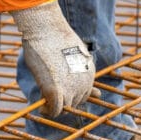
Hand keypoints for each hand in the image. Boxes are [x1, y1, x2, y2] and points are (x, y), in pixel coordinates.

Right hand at [10, 0, 93, 116]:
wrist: (46, 28)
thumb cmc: (56, 39)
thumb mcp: (76, 57)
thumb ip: (84, 77)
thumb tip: (98, 95)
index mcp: (89, 73)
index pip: (84, 94)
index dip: (70, 92)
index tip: (59, 86)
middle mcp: (84, 82)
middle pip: (74, 102)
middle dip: (63, 98)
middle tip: (49, 86)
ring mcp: (71, 87)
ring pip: (64, 108)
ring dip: (54, 105)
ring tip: (44, 94)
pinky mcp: (56, 90)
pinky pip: (54, 110)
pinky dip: (47, 111)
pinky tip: (41, 106)